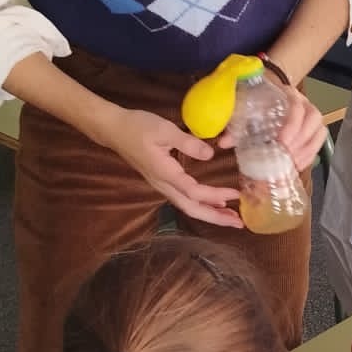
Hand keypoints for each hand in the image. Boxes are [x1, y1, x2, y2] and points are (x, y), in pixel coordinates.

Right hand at [99, 107, 240, 227]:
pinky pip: (183, 198)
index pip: (194, 193)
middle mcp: (163, 184)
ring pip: (187, 206)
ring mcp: (161, 184)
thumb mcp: (164, 130)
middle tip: (238, 223)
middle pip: (191, 209)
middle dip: (215, 218)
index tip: (236, 194)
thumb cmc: (138, 127)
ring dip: (209, 213)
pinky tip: (213, 202)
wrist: (113, 129)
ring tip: (230, 217)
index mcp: (165, 174)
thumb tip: (209, 156)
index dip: (215, 195)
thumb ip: (188, 143)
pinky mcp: (161, 180)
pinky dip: (200, 203)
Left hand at [219, 82, 326, 173]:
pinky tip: (297, 166)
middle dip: (301, 140)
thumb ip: (236, 125)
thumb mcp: (246, 111)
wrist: (268, 96)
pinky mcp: (313, 130)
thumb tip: (224, 143)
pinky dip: (309, 155)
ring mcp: (311, 116)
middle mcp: (304, 103)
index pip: (297, 106)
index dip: (292, 125)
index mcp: (288, 94)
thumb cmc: (256, 104)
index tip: (281, 141)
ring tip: (292, 164)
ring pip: (319, 131)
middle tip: (287, 156)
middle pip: (314, 119)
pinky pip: (318, 142)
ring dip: (307, 150)